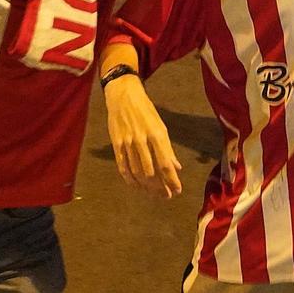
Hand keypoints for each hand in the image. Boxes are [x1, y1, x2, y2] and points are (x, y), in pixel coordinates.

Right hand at [104, 75, 181, 197]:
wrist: (123, 96)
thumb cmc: (146, 110)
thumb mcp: (161, 126)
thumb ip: (168, 149)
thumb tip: (176, 167)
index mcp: (156, 135)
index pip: (165, 164)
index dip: (172, 180)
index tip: (177, 190)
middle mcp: (141, 140)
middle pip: (151, 172)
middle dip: (160, 187)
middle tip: (166, 196)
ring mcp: (127, 143)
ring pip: (137, 172)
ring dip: (147, 186)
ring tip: (154, 194)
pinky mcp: (116, 144)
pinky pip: (123, 167)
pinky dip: (130, 180)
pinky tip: (137, 187)